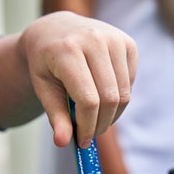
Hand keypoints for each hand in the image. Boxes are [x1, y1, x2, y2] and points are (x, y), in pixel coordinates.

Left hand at [18, 11, 136, 147]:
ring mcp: (114, 39)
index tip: (82, 141)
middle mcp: (94, 40)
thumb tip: (63, 143)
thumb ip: (55, 115)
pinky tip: (101, 97)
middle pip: (109, 99)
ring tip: (94, 120)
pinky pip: (130, 83)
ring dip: (111, 115)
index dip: (87, 126)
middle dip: (100, 124)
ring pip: (123, 94)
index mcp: (68, 51)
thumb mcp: (43, 88)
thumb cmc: (46, 63)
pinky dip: (118, 99)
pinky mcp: (128, 43)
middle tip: (89, 135)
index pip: (88, 100)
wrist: (55, 30)